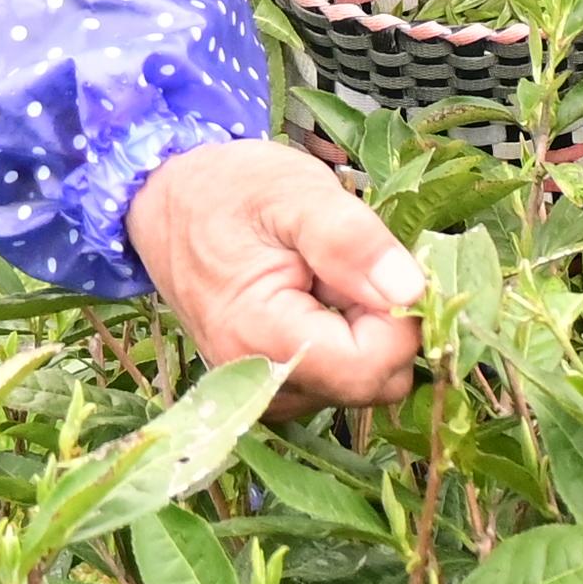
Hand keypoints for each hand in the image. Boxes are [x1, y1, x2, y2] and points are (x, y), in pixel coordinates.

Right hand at [129, 139, 422, 407]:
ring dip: (365, 327)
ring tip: (323, 275)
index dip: (399, 319)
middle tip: (347, 266)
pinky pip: (344, 377)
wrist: (170, 206)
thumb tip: (412, 292)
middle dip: (385, 323)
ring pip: (368, 382)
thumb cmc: (228, 191)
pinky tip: (317, 295)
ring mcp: (272, 392)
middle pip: (377, 382)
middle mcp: (266, 384)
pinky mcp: (280, 388)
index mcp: (261, 339)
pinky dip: (348, 336)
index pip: (372, 367)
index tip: (381, 266)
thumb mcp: (293, 192)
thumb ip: (351, 240)